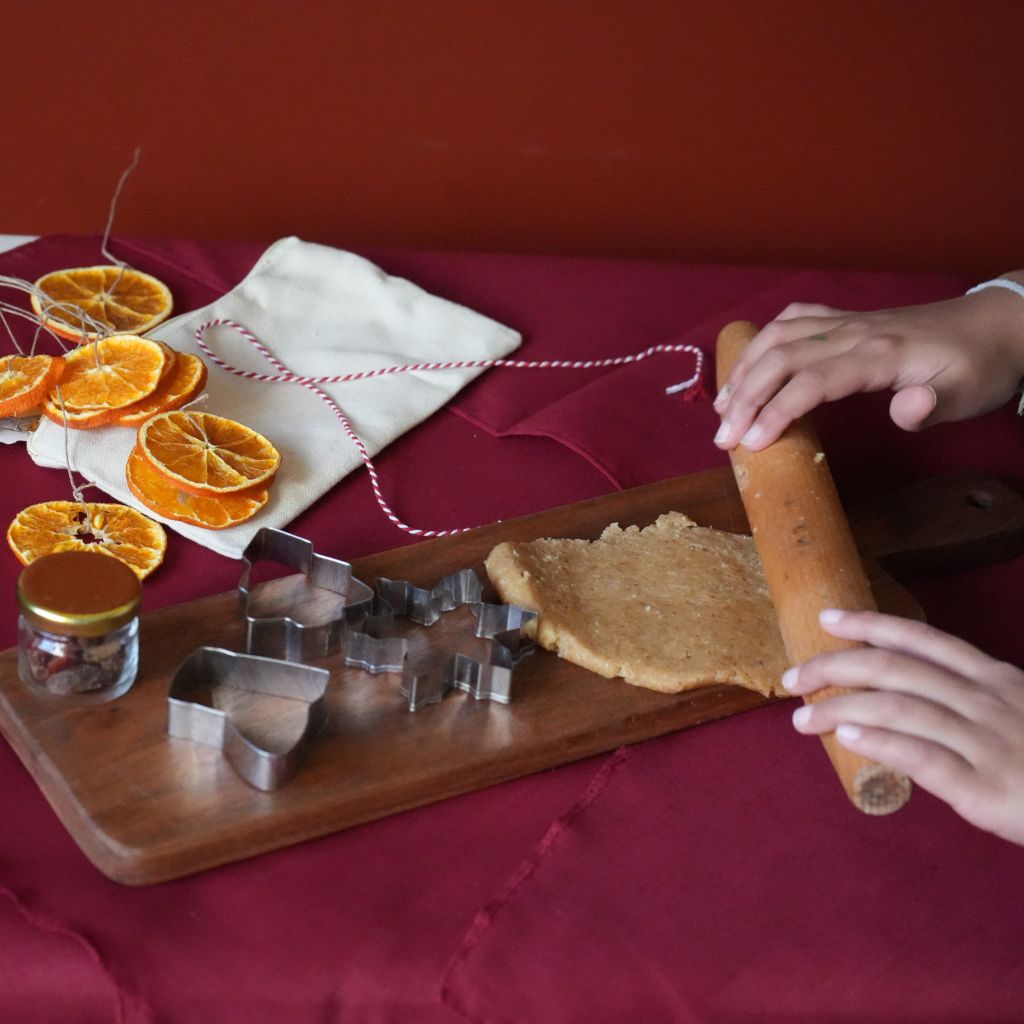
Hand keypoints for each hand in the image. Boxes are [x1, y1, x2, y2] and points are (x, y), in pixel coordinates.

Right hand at [713, 285, 1023, 450]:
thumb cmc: (979, 366)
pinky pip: (794, 319)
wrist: (997, 323)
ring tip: (722, 407)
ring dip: (744, 370)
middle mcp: (855, 332)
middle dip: (744, 397)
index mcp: (880, 354)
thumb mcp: (968, 394)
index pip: (812, 381)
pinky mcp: (846, 319)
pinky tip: (751, 363)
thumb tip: (901, 410)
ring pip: (779, 335)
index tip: (751, 444)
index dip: (775, 411)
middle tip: (722, 439)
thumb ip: (930, 406)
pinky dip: (763, 340)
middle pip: (781, 357)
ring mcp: (847, 321)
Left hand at [783, 609, 1023, 845]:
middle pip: (896, 669)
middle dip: (836, 667)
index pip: (923, 638)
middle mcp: (987, 701)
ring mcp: (986, 742)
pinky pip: (923, 757)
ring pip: (898, 709)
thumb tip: (905, 695)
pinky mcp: (985, 788)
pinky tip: (846, 739)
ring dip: (841, 709)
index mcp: (994, 679)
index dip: (871, 624)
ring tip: (802, 718)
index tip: (827, 617)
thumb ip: (968, 699)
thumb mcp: (1017, 713)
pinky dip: (880, 743)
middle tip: (794, 679)